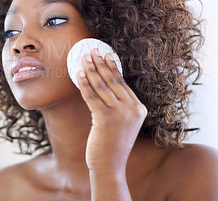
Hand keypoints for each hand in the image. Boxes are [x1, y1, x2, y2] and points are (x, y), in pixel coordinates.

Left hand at [76, 48, 146, 172]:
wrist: (110, 166)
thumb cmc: (112, 143)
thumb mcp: (121, 122)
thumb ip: (118, 104)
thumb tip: (102, 81)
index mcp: (139, 108)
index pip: (122, 82)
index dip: (112, 67)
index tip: (105, 54)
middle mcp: (132, 109)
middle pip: (113, 80)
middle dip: (100, 63)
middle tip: (91, 50)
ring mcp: (120, 114)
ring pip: (102, 86)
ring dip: (91, 70)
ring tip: (83, 58)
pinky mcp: (106, 119)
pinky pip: (92, 96)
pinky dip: (84, 84)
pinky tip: (78, 74)